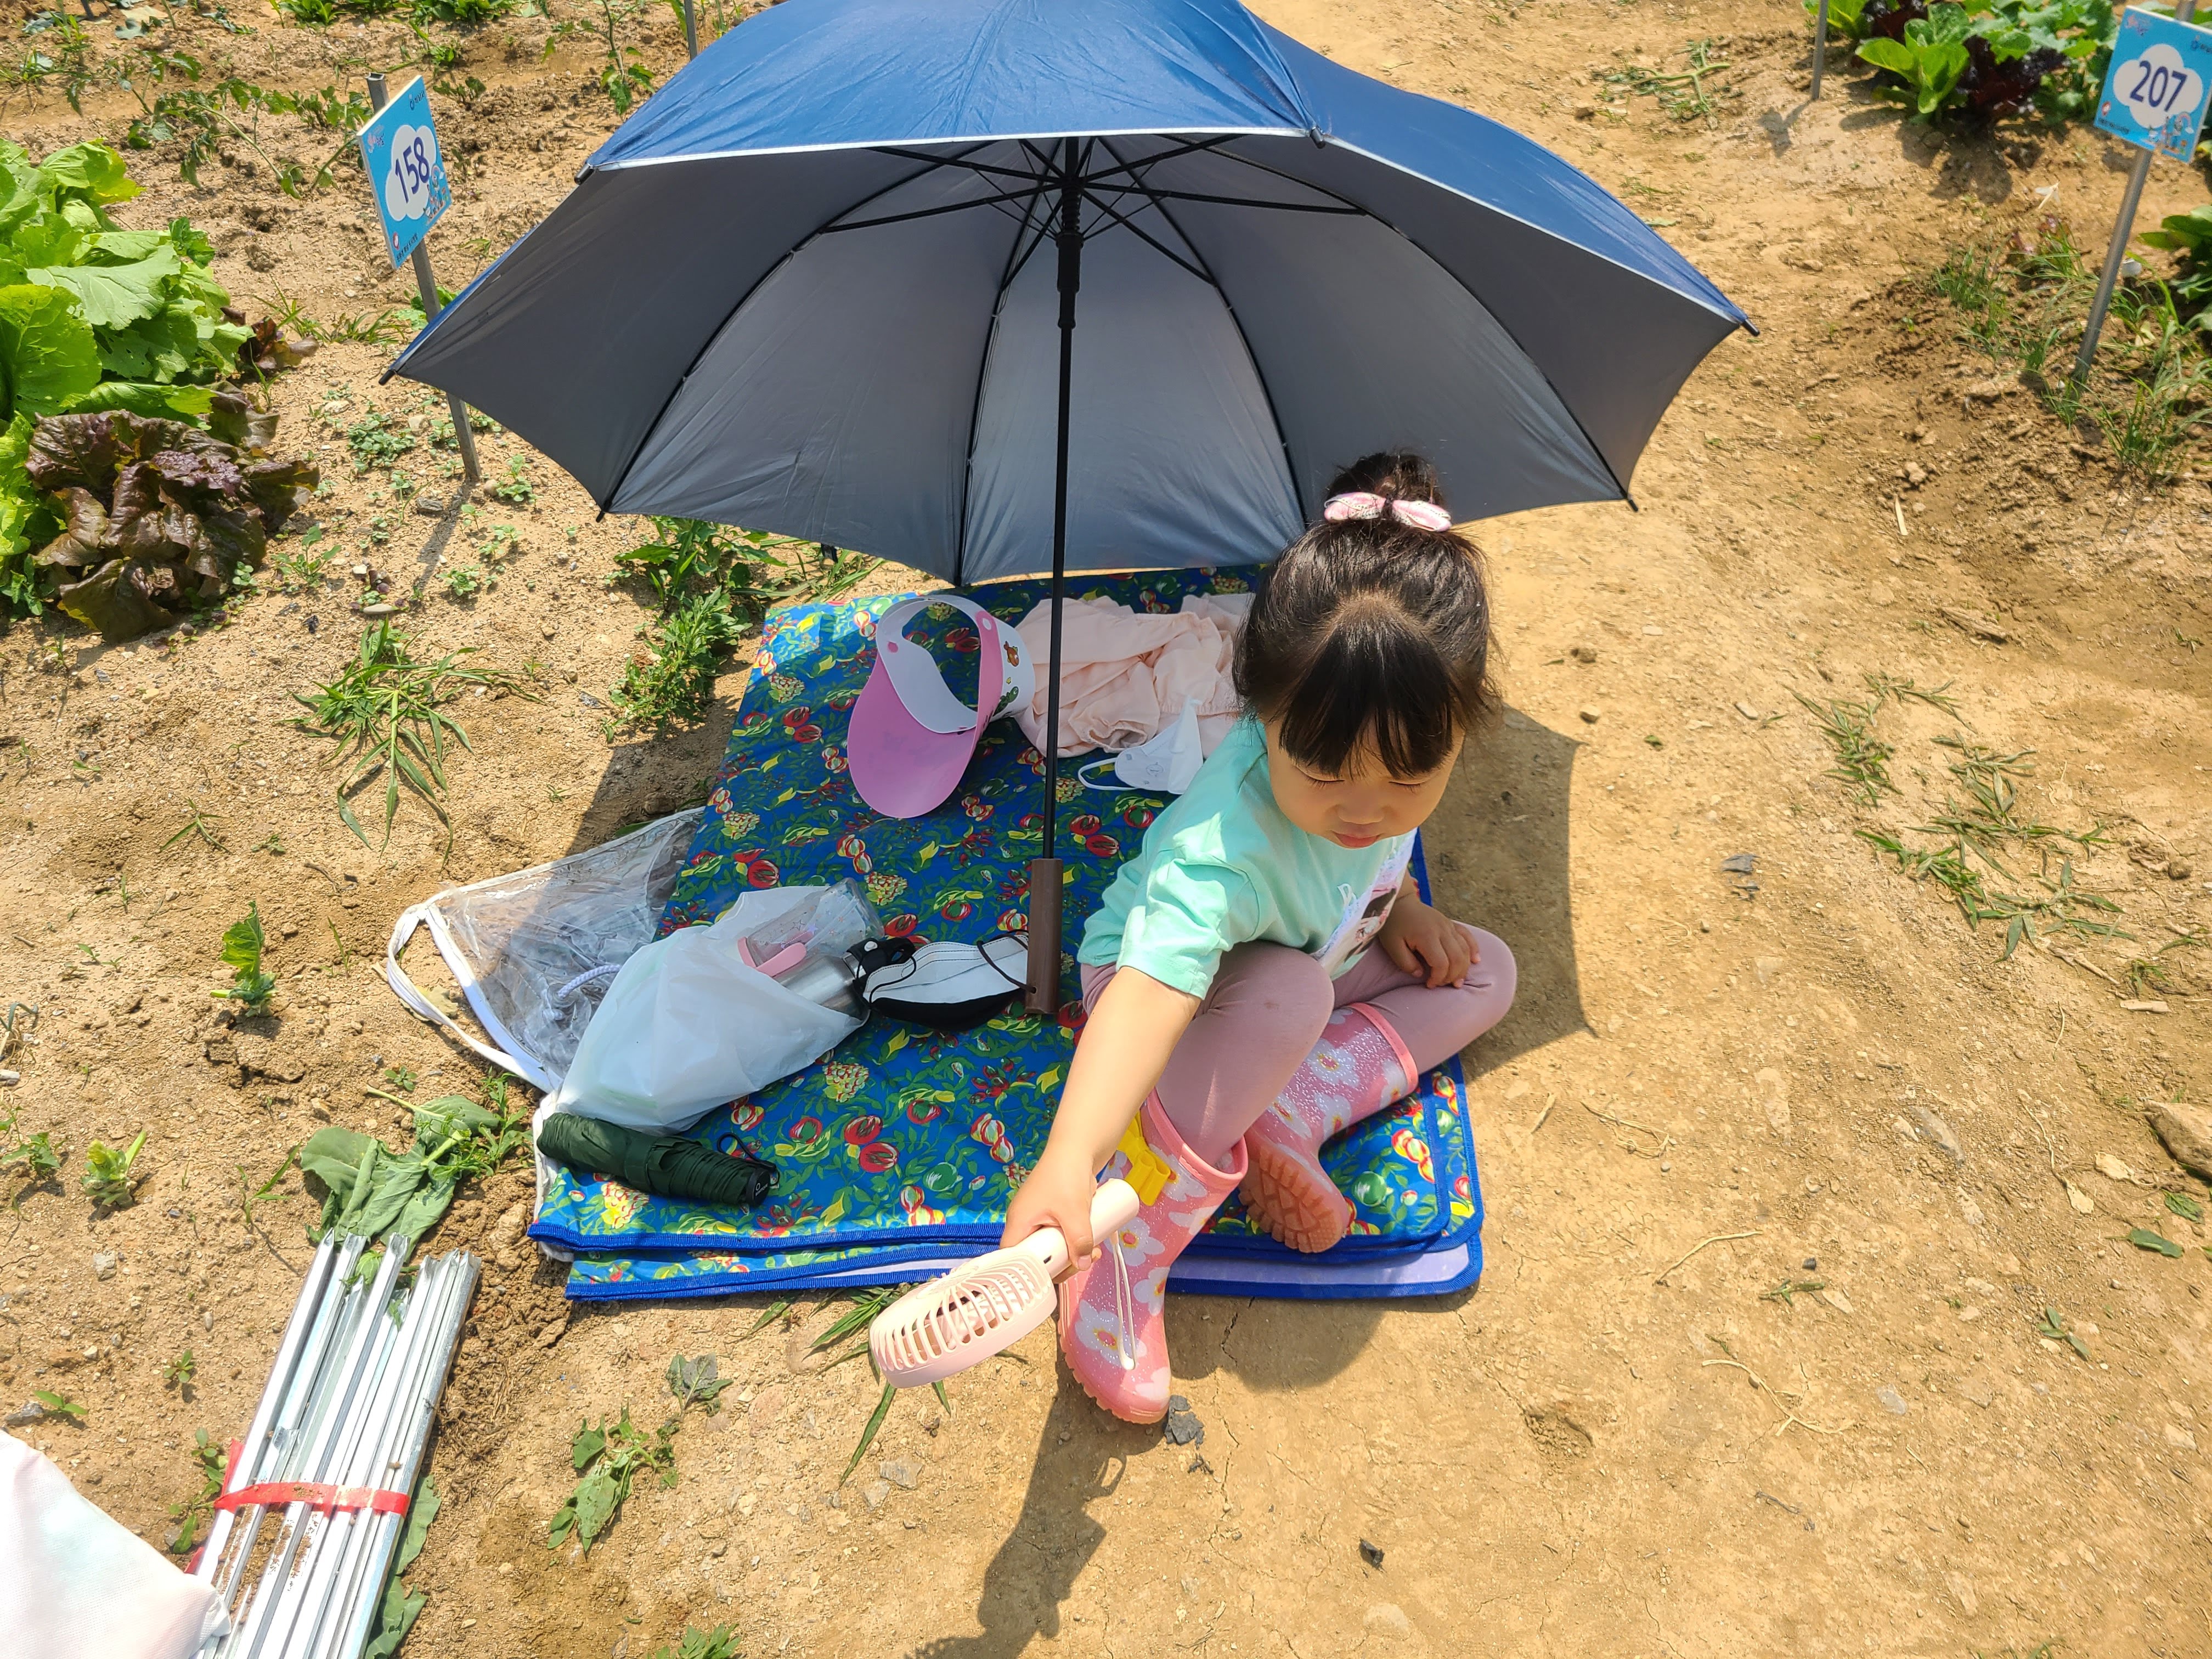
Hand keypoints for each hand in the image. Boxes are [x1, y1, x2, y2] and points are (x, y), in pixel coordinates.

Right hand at [1000, 1147, 1100, 1278]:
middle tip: (1082, 1262)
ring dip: (1071, 1254)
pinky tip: (1091, 1244)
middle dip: (1061, 1263)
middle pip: (1036, 1257)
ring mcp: (1039, 1220)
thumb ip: (1079, 1240)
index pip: (1013, 1258)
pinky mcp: (1052, 1217)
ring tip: (1094, 1251)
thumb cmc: (1066, 1175)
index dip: (1030, 1271)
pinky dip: (1073, 1243)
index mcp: (1019, 1222)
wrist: (1076, 1150)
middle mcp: (1024, 1224)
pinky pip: (1059, 1238)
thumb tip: (1082, 1265)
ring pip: (1051, 1249)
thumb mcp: (1074, 1211)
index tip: (1056, 1274)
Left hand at [1378, 897, 1475, 987]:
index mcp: (1427, 936)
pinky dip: (1473, 949)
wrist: (1398, 901)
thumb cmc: (1393, 924)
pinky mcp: (1451, 923)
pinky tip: (1475, 960)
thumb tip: (1421, 974)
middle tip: (1443, 985)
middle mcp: (1442, 930)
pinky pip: (1468, 936)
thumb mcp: (1392, 946)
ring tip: (1457, 981)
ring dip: (1464, 967)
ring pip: (1465, 949)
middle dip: (1452, 976)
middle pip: (1457, 958)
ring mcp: (1448, 925)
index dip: (1438, 978)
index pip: (1441, 963)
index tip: (1429, 984)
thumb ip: (1406, 963)